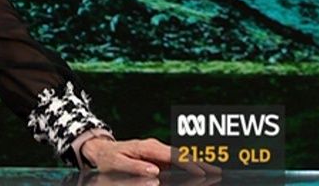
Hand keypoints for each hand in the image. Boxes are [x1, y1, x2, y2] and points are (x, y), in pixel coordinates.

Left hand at [80, 137, 221, 176]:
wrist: (102, 150)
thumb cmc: (109, 157)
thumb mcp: (118, 163)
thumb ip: (136, 167)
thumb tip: (155, 172)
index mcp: (147, 147)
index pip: (172, 156)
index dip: (188, 164)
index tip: (201, 172)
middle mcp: (155, 146)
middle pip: (181, 155)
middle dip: (200, 163)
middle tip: (217, 172)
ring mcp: (157, 150)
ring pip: (181, 157)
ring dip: (197, 164)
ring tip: (214, 172)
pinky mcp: (157, 156)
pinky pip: (176, 161)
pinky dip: (189, 165)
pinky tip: (198, 172)